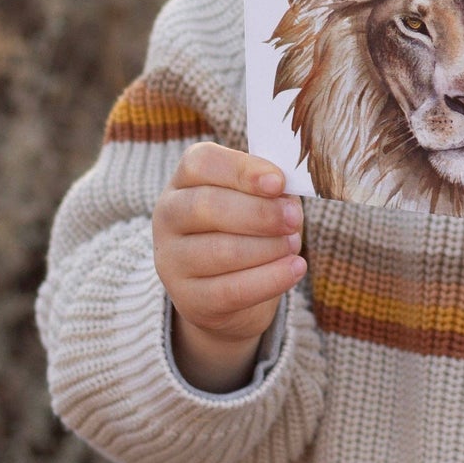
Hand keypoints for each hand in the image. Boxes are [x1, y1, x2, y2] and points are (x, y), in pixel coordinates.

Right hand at [153, 142, 305, 392]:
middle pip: (207, 205)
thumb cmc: (245, 227)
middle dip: (259, 212)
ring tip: (293, 244)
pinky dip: (270, 279)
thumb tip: (286, 194)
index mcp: (184, 179)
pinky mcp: (188, 299)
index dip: (242, 170)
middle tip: (294, 219)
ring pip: (220, 250)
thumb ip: (269, 190)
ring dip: (268, 247)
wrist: (226, 288)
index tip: (279, 182)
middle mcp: (168, 215)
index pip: (202, 163)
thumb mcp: (254, 198)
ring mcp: (171, 260)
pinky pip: (231, 290)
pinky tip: (295, 268)